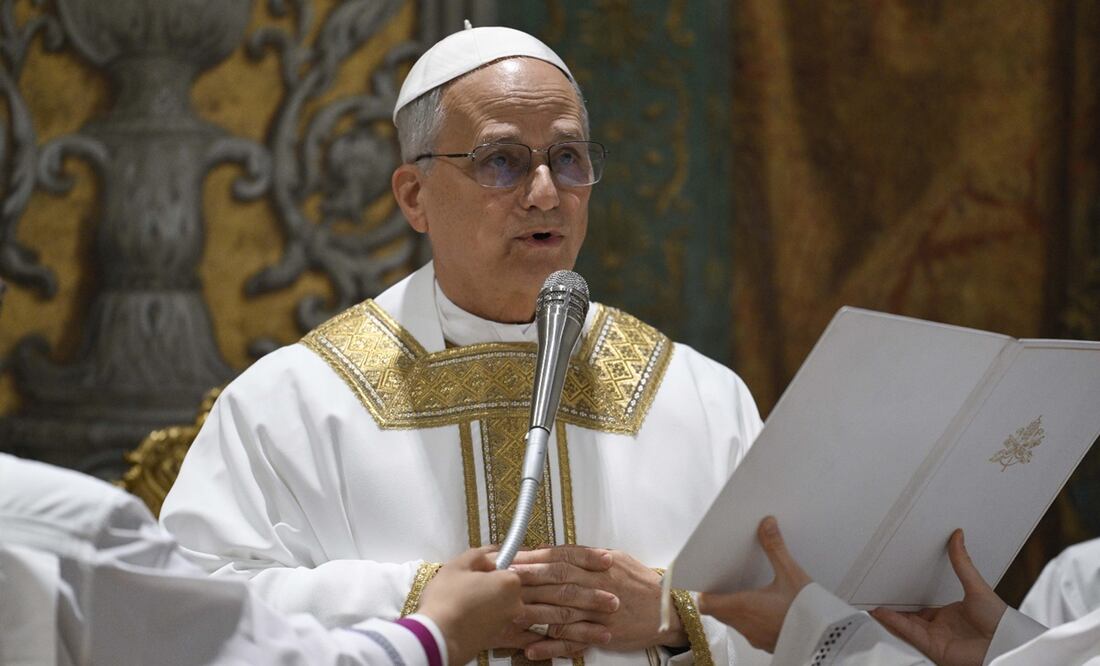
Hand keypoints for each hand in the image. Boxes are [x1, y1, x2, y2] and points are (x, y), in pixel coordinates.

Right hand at [417, 547, 526, 664]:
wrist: (438, 639)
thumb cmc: (446, 598)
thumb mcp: (457, 565)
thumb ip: (477, 555)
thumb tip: (488, 559)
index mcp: (509, 583)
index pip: (508, 568)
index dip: (490, 568)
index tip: (474, 573)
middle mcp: (515, 604)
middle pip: (505, 588)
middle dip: (489, 585)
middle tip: (465, 586)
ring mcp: (506, 624)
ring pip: (498, 605)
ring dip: (485, 602)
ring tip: (461, 603)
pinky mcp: (496, 639)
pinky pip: (491, 621)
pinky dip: (481, 618)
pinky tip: (463, 617)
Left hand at [510, 545, 684, 659]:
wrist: (668, 610)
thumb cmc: (642, 583)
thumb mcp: (618, 559)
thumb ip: (588, 556)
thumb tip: (558, 550)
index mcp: (601, 566)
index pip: (563, 558)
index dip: (536, 557)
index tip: (514, 557)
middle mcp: (598, 587)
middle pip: (559, 581)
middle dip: (529, 578)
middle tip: (504, 577)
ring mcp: (599, 614)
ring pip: (562, 611)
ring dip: (534, 611)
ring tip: (509, 611)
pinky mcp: (602, 635)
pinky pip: (573, 642)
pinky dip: (552, 646)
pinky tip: (532, 648)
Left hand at [696, 516, 810, 652]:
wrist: (829, 641)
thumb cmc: (810, 613)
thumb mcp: (791, 574)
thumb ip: (775, 548)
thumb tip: (766, 524)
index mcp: (743, 606)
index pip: (706, 604)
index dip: (704, 591)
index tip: (708, 578)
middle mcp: (745, 625)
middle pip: (718, 612)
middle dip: (720, 596)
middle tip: (726, 579)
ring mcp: (756, 637)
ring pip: (733, 622)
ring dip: (735, 607)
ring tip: (746, 590)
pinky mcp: (768, 644)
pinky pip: (750, 630)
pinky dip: (750, 618)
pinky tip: (765, 607)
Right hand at [869, 530, 1006, 665]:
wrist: (1007, 644)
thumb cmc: (1000, 622)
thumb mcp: (977, 586)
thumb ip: (962, 563)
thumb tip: (958, 536)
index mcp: (950, 614)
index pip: (923, 607)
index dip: (907, 598)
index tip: (893, 586)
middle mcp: (941, 627)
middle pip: (910, 616)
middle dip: (893, 607)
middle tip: (876, 594)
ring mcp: (936, 638)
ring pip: (905, 625)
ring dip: (888, 615)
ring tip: (870, 603)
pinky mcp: (933, 648)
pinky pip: (909, 633)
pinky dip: (894, 623)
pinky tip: (881, 613)